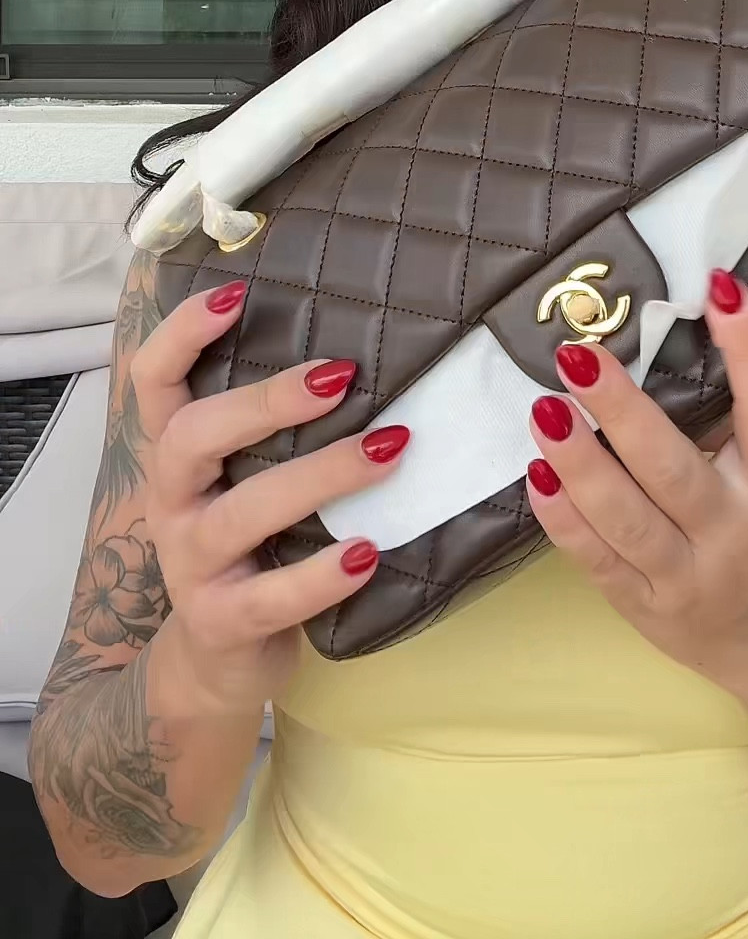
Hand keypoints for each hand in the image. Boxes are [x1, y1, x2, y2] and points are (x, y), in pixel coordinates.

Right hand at [130, 280, 406, 712]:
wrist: (217, 660)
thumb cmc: (251, 542)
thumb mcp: (245, 476)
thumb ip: (274, 424)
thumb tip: (356, 346)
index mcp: (176, 454)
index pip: (153, 380)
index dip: (183, 334)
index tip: (236, 293)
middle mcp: (172, 501)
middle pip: (193, 436)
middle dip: (266, 401)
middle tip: (341, 375)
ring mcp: (191, 564)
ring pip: (242, 513)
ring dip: (320, 475)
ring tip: (389, 448)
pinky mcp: (222, 621)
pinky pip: (269, 596)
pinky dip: (320, 573)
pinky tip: (367, 551)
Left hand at [525, 272, 747, 713]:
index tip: (719, 285)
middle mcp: (734, 529)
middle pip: (675, 470)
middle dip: (626, 414)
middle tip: (579, 355)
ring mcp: (684, 573)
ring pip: (625, 519)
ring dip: (579, 465)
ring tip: (542, 409)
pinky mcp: (640, 603)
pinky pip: (595, 563)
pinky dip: (563, 523)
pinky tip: (532, 475)